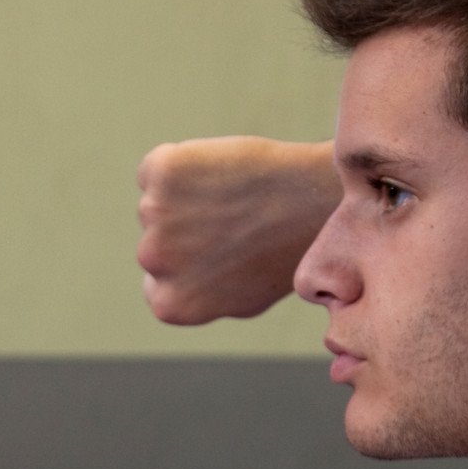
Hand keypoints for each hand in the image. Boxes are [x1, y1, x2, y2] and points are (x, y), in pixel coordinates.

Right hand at [135, 136, 341, 324]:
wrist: (313, 203)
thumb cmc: (285, 253)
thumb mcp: (242, 301)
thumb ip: (199, 298)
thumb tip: (172, 289)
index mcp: (170, 304)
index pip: (155, 283)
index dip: (188, 264)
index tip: (219, 253)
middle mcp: (154, 261)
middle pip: (154, 240)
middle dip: (184, 230)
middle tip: (233, 222)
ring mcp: (154, 213)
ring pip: (157, 201)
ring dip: (185, 197)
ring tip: (234, 200)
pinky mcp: (162, 171)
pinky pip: (159, 167)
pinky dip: (183, 163)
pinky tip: (223, 173)